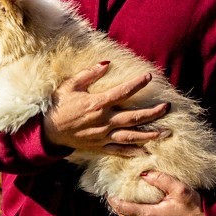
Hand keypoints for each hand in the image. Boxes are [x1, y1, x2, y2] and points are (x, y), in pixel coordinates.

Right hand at [43, 61, 169, 157]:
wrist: (48, 131)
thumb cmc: (58, 106)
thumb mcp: (69, 85)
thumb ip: (88, 74)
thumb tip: (106, 62)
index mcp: (97, 104)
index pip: (122, 92)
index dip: (137, 84)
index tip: (149, 76)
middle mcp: (103, 121)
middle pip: (134, 117)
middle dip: (153, 113)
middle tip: (167, 107)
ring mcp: (103, 136)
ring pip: (132, 136)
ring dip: (150, 134)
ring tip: (166, 132)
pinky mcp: (100, 147)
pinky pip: (120, 151)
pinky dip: (134, 152)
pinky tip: (147, 151)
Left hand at [109, 171, 210, 215]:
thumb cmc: (195, 208)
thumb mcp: (179, 189)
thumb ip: (160, 179)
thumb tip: (143, 174)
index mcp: (150, 215)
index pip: (123, 208)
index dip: (114, 201)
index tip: (108, 193)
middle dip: (118, 207)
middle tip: (115, 196)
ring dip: (127, 215)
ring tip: (125, 203)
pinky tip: (140, 214)